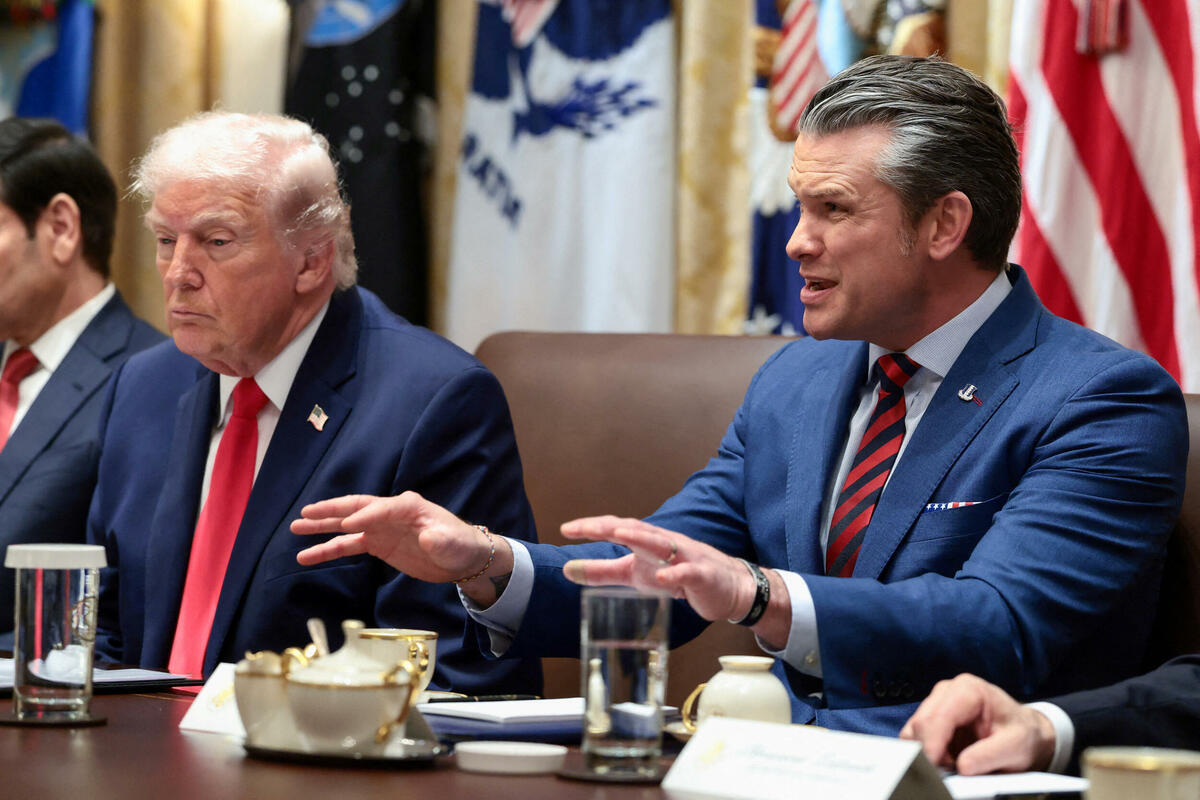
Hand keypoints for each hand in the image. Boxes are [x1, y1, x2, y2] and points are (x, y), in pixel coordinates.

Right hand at [290, 491, 502, 586]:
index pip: (380, 508)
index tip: (347, 526)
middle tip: (304, 513)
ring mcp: (381, 528)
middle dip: (330, 511)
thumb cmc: (460, 545)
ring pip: (345, 526)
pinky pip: (348, 545)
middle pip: (355, 508)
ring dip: (321, 528)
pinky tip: (308, 555)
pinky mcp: (378, 543)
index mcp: (408, 506)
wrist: (462, 559)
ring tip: (295, 529)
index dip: (364, 517)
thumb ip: (440, 539)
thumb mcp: (453, 543)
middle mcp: (390, 513)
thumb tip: (428, 537)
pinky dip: (329, 549)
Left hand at [559, 516, 756, 622]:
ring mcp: (684, 557)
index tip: (565, 529)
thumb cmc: (677, 576)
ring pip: (661, 543)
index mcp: (645, 541)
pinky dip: (674, 573)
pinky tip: (662, 577)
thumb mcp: (635, 575)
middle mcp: (663, 543)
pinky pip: (687, 573)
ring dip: (640, 537)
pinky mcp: (702, 575)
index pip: (616, 527)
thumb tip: (566, 570)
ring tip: (619, 534)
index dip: (592, 527)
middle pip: (635, 529)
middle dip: (609, 526)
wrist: (727, 588)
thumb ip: (603, 572)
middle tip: (582, 527)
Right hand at [899, 673, 1056, 774]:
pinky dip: (928, 753)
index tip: (935, 770)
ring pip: (913, 731)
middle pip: (920, 724)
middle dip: (929, 751)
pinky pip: (917, 738)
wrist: (1025, 733)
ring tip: (952, 765)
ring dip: (927, 752)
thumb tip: (962, 767)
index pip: (937, 717)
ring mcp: (937, 704)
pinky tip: (948, 759)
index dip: (932, 745)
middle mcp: (947, 691)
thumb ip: (989, 755)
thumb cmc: (1021, 734)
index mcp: (968, 690)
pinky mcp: (932, 719)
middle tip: (947, 772)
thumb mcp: (1016, 746)